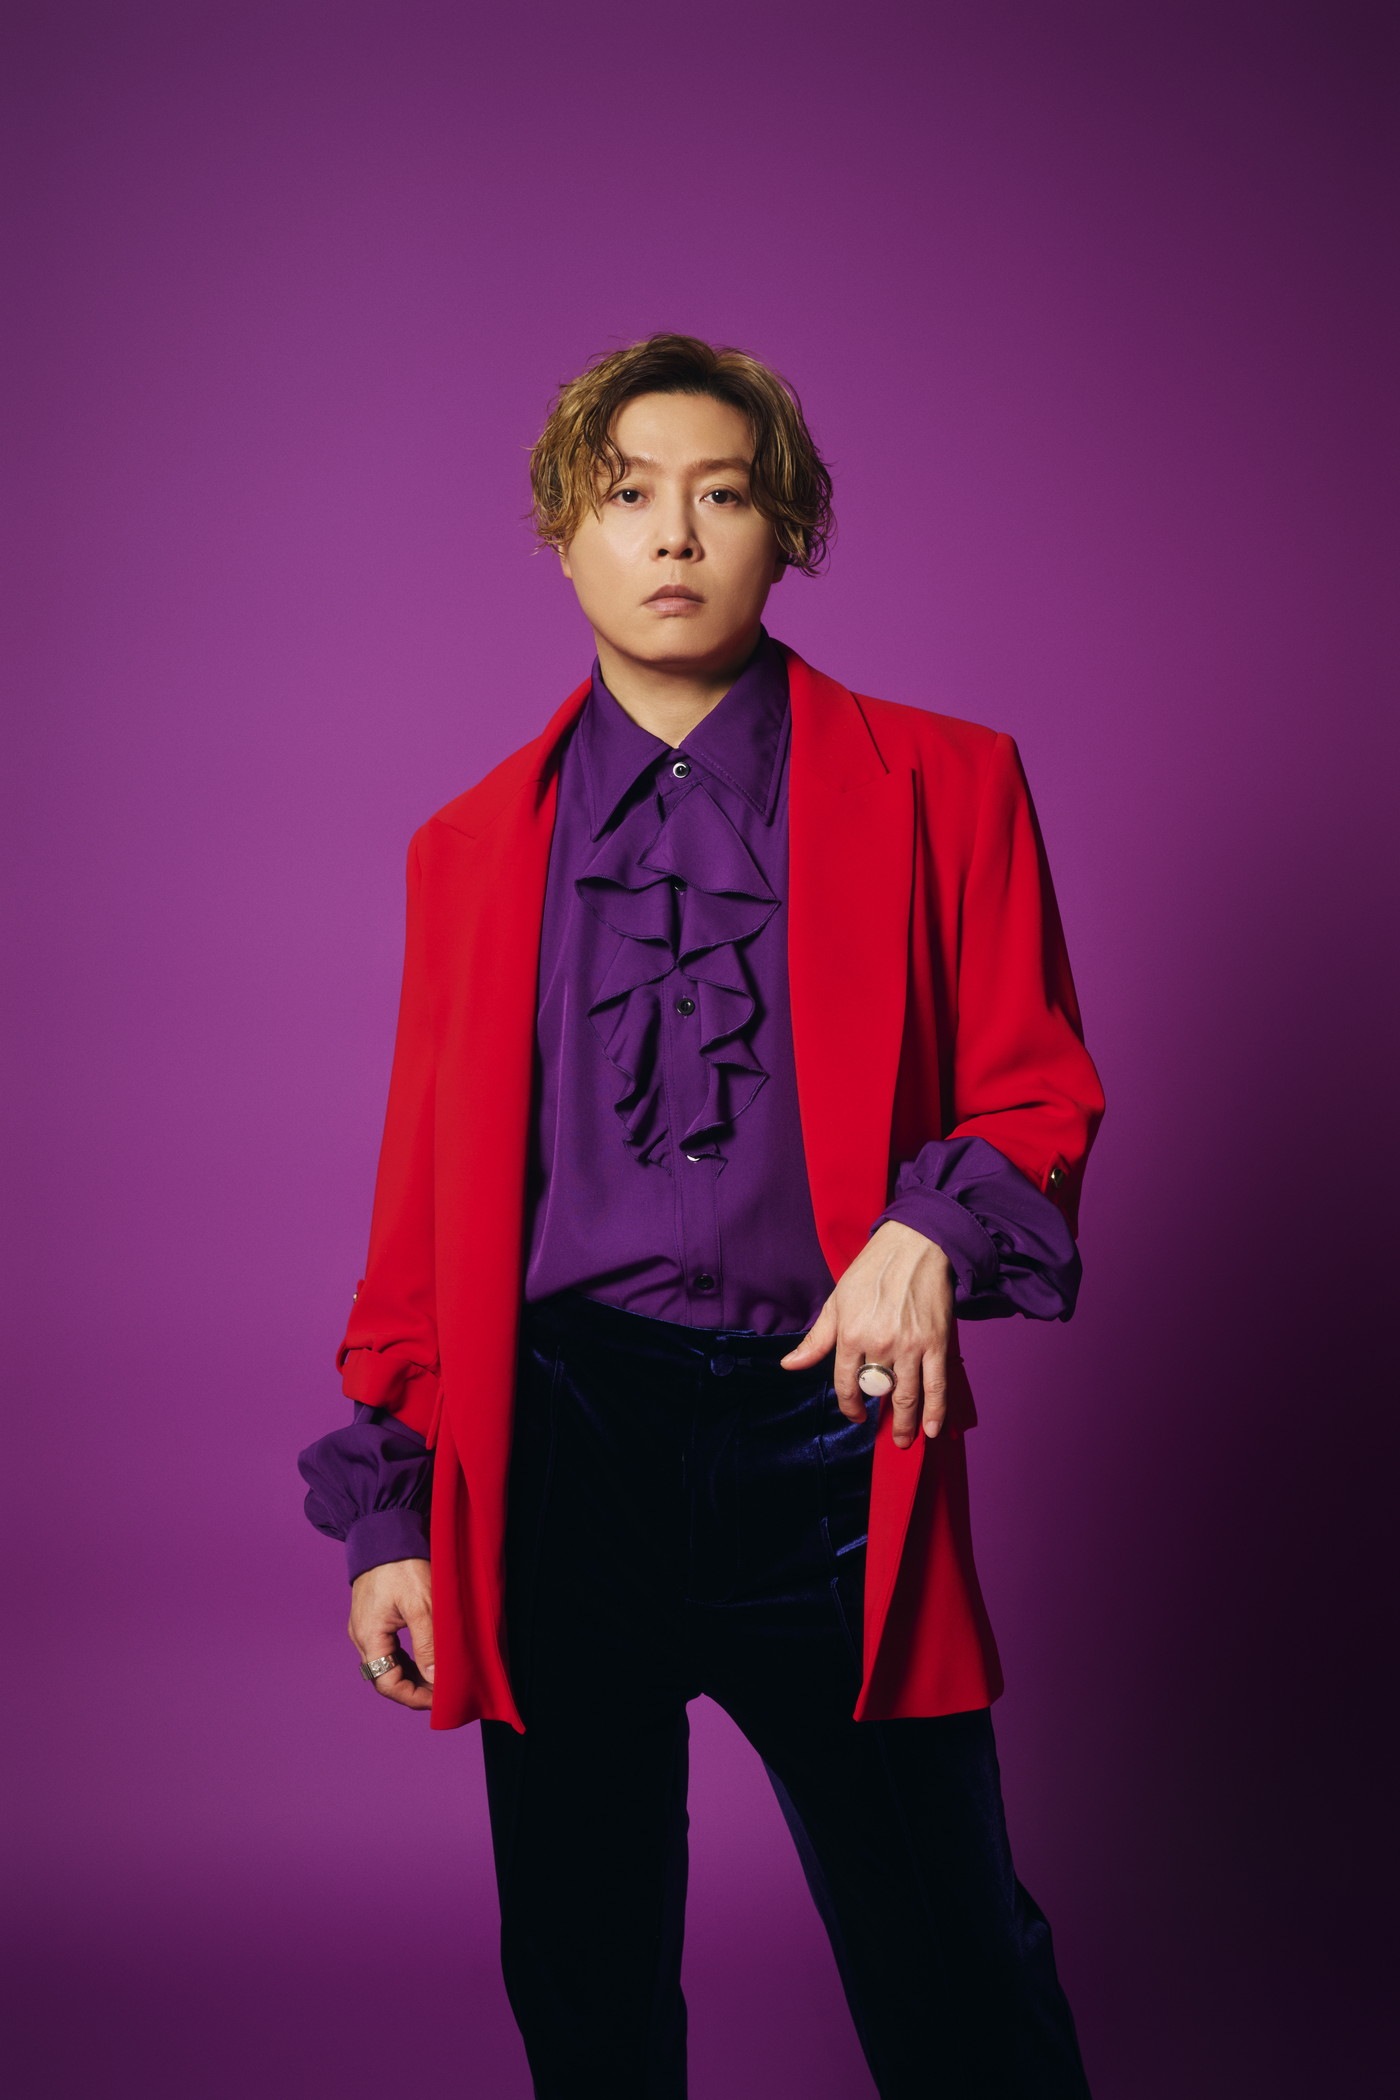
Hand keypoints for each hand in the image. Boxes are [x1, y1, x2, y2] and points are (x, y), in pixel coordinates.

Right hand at [348, 1557, 434, 1710]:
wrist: (385, 1529)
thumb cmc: (402, 1564)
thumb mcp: (422, 1605)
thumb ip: (427, 1645)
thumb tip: (434, 1680)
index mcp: (369, 1636)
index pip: (387, 1683)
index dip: (414, 1697)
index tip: (440, 1698)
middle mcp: (361, 1636)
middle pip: (385, 1677)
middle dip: (414, 1689)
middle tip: (442, 1692)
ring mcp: (365, 1626)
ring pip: (387, 1664)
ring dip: (411, 1674)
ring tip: (438, 1679)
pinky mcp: (372, 1616)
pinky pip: (388, 1648)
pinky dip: (407, 1659)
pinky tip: (425, 1659)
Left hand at [779, 1220, 954, 1448]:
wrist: (915, 1245)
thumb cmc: (872, 1271)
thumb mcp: (837, 1301)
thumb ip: (817, 1339)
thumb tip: (790, 1365)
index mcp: (850, 1334)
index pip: (845, 1383)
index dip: (849, 1405)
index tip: (855, 1415)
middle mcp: (879, 1344)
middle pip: (877, 1394)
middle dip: (882, 1419)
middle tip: (888, 1434)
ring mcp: (910, 1346)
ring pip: (907, 1396)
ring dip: (908, 1423)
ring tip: (907, 1440)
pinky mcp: (936, 1343)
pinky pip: (936, 1385)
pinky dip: (936, 1410)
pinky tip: (933, 1429)